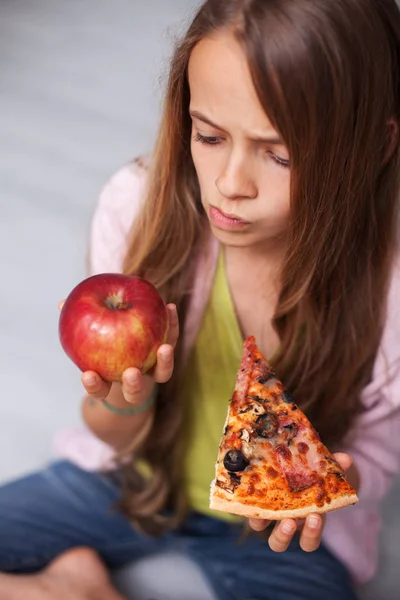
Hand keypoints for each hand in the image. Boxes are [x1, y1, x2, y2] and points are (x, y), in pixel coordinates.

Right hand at [58, 300, 178, 404]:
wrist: (129, 339)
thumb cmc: (101, 336)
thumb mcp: (86, 330)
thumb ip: (76, 320)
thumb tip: (61, 303)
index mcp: (109, 379)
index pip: (100, 389)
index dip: (94, 385)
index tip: (87, 375)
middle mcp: (133, 378)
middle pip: (134, 391)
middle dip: (133, 385)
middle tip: (131, 373)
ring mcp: (152, 368)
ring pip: (161, 374)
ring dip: (164, 363)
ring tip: (164, 348)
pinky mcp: (167, 351)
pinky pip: (171, 339)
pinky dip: (171, 326)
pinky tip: (170, 308)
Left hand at [248, 452, 352, 552]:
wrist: (288, 461)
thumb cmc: (308, 473)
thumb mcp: (321, 471)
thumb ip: (333, 466)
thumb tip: (346, 459)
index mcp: (302, 519)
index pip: (308, 541)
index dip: (311, 534)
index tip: (315, 517)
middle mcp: (282, 520)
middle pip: (278, 542)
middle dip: (284, 534)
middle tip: (290, 521)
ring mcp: (264, 510)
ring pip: (258, 527)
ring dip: (260, 518)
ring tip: (271, 511)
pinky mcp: (250, 498)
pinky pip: (245, 503)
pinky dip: (246, 498)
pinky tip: (249, 485)